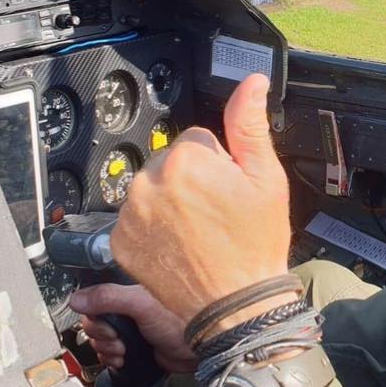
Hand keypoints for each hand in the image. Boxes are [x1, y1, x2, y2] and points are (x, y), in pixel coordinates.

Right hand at [71, 283, 196, 373]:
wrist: (199, 348)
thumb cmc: (180, 320)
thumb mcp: (141, 304)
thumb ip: (109, 297)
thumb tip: (77, 298)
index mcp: (129, 293)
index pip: (95, 302)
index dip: (94, 318)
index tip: (105, 326)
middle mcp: (128, 309)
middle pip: (94, 324)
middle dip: (102, 337)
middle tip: (118, 340)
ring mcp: (131, 329)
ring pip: (100, 341)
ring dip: (107, 350)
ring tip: (124, 351)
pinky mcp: (135, 348)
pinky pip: (110, 354)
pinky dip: (112, 359)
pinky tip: (124, 359)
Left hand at [110, 73, 292, 328]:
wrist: (236, 303)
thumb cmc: (255, 244)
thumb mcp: (266, 178)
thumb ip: (250, 125)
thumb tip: (252, 83)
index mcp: (187, 159)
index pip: (199, 141)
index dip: (220, 165)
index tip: (229, 192)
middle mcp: (150, 181)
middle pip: (172, 163)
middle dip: (192, 182)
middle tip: (216, 214)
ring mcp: (130, 213)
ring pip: (153, 189)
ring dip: (171, 203)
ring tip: (199, 232)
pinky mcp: (119, 240)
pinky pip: (135, 218)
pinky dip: (153, 228)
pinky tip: (178, 244)